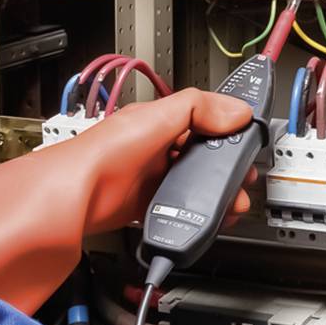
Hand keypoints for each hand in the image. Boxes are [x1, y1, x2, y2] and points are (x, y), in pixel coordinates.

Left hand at [58, 88, 255, 233]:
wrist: (77, 197)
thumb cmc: (103, 153)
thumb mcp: (157, 116)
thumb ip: (198, 107)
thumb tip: (236, 110)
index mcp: (159, 122)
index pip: (204, 121)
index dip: (228, 131)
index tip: (248, 142)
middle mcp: (157, 149)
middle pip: (204, 157)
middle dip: (228, 169)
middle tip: (243, 178)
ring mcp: (153, 178)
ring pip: (196, 186)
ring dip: (217, 195)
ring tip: (231, 202)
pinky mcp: (148, 205)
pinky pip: (181, 209)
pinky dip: (197, 215)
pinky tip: (204, 217)